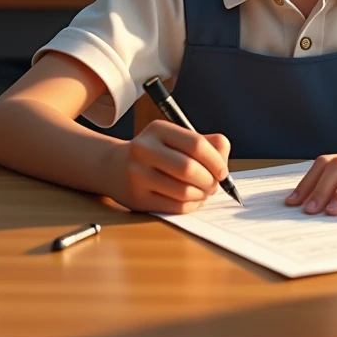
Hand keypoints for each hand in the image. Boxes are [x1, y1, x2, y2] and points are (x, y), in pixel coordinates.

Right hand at [106, 119, 230, 213]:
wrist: (114, 166)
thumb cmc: (156, 152)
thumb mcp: (176, 138)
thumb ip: (206, 143)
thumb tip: (223, 162)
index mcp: (158, 129)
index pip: (196, 144)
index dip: (216, 160)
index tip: (222, 171)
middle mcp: (144, 149)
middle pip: (189, 169)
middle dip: (209, 180)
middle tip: (214, 184)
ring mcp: (137, 175)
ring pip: (183, 191)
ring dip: (201, 195)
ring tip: (204, 192)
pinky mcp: (137, 198)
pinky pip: (174, 206)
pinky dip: (191, 206)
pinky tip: (192, 200)